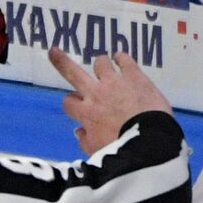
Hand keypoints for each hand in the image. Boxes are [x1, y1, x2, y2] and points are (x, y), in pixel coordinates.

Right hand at [50, 48, 171, 154]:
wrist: (149, 141)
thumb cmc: (120, 150)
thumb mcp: (96, 152)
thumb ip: (85, 140)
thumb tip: (78, 131)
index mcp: (86, 113)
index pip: (69, 102)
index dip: (72, 103)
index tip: (78, 106)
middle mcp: (96, 93)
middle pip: (72, 73)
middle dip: (61, 62)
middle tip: (53, 51)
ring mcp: (114, 81)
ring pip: (100, 63)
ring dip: (101, 65)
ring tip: (105, 68)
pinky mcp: (134, 75)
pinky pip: (124, 60)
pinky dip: (121, 58)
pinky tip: (121, 59)